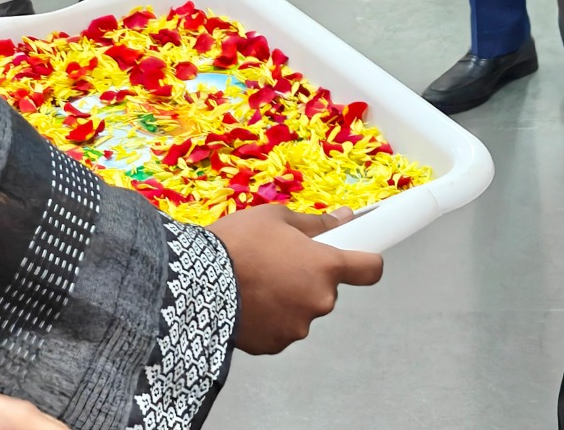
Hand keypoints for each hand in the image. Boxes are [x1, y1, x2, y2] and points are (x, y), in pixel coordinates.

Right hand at [209, 204, 384, 355]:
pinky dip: (270, 318)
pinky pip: (280, 328)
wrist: (192, 282)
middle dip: (310, 278)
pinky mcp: (274, 344)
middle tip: (280, 264)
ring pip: (302, 310)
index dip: (366, 261)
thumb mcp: (276, 218)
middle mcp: (319, 300)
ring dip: (289, 300)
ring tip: (258, 283)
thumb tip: (341, 219)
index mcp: (326, 266)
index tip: (358, 258)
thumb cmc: (234, 245)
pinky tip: (249, 302)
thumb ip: (314, 224)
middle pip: (328, 290)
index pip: (371, 269)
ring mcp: (297, 326)